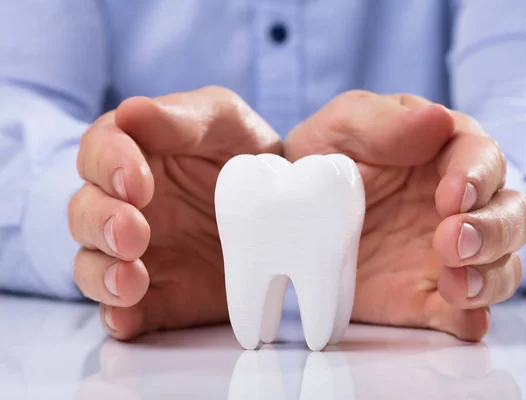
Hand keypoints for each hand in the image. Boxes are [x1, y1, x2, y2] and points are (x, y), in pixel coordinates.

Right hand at [69, 86, 281, 338]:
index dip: (109, 165)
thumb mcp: (224, 121)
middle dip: (103, 222)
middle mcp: (125, 205)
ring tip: (131, 280)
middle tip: (134, 232)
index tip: (137, 182)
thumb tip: (130, 112)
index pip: (99, 153)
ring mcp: (137, 254)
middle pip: (86, 213)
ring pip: (92, 265)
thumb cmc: (246, 152)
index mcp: (134, 155)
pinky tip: (127, 316)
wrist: (285, 210)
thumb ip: (181, 118)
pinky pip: (124, 310)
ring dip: (102, 273)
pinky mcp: (156, 295)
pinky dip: (118, 316)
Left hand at [285, 91, 525, 340]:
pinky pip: (464, 313)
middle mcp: (461, 207)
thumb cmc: (323, 156)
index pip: (484, 160)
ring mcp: (448, 255)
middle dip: (493, 230)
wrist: (290, 212)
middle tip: (451, 241)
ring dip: (490, 277)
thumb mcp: (343, 128)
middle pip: (512, 216)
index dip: (478, 178)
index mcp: (446, 154)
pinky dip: (471, 318)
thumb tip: (437, 119)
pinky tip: (463, 318)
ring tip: (456, 285)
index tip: (451, 196)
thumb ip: (386, 123)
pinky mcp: (428, 296)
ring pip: (502, 266)